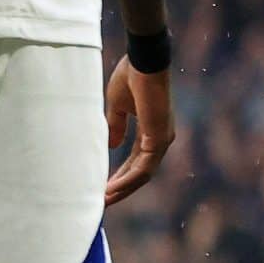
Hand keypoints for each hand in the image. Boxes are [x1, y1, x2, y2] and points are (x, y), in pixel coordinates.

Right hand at [103, 57, 175, 205]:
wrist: (143, 60)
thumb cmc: (130, 77)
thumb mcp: (117, 106)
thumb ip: (115, 126)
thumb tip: (111, 145)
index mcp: (151, 130)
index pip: (135, 161)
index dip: (119, 175)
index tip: (102, 187)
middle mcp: (160, 138)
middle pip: (140, 172)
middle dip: (121, 187)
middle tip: (101, 202)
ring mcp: (161, 139)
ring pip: (143, 174)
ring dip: (123, 189)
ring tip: (103, 201)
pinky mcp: (158, 138)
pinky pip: (143, 167)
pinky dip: (127, 180)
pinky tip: (111, 189)